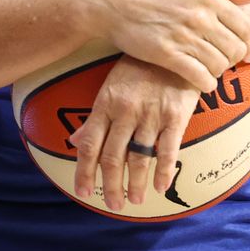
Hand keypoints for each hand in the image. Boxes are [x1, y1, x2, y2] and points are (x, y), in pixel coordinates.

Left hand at [71, 57, 200, 212]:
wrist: (175, 45)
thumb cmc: (139, 66)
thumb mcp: (111, 86)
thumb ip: (95, 117)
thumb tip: (74, 141)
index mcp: (105, 103)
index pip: (89, 144)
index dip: (84, 171)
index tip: (83, 191)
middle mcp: (125, 111)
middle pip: (113, 157)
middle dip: (111, 185)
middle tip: (113, 205)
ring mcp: (151, 114)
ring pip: (139, 158)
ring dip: (135, 184)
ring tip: (134, 200)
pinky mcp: (176, 116)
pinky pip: (168, 150)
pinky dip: (163, 172)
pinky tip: (160, 186)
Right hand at [81, 0, 249, 92]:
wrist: (113, 2)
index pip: (247, 27)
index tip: (245, 53)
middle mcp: (200, 15)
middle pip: (236, 49)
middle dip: (234, 60)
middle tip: (224, 62)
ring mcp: (183, 35)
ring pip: (219, 65)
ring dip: (219, 72)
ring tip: (209, 70)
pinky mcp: (167, 54)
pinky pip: (199, 77)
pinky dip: (206, 84)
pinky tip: (201, 82)